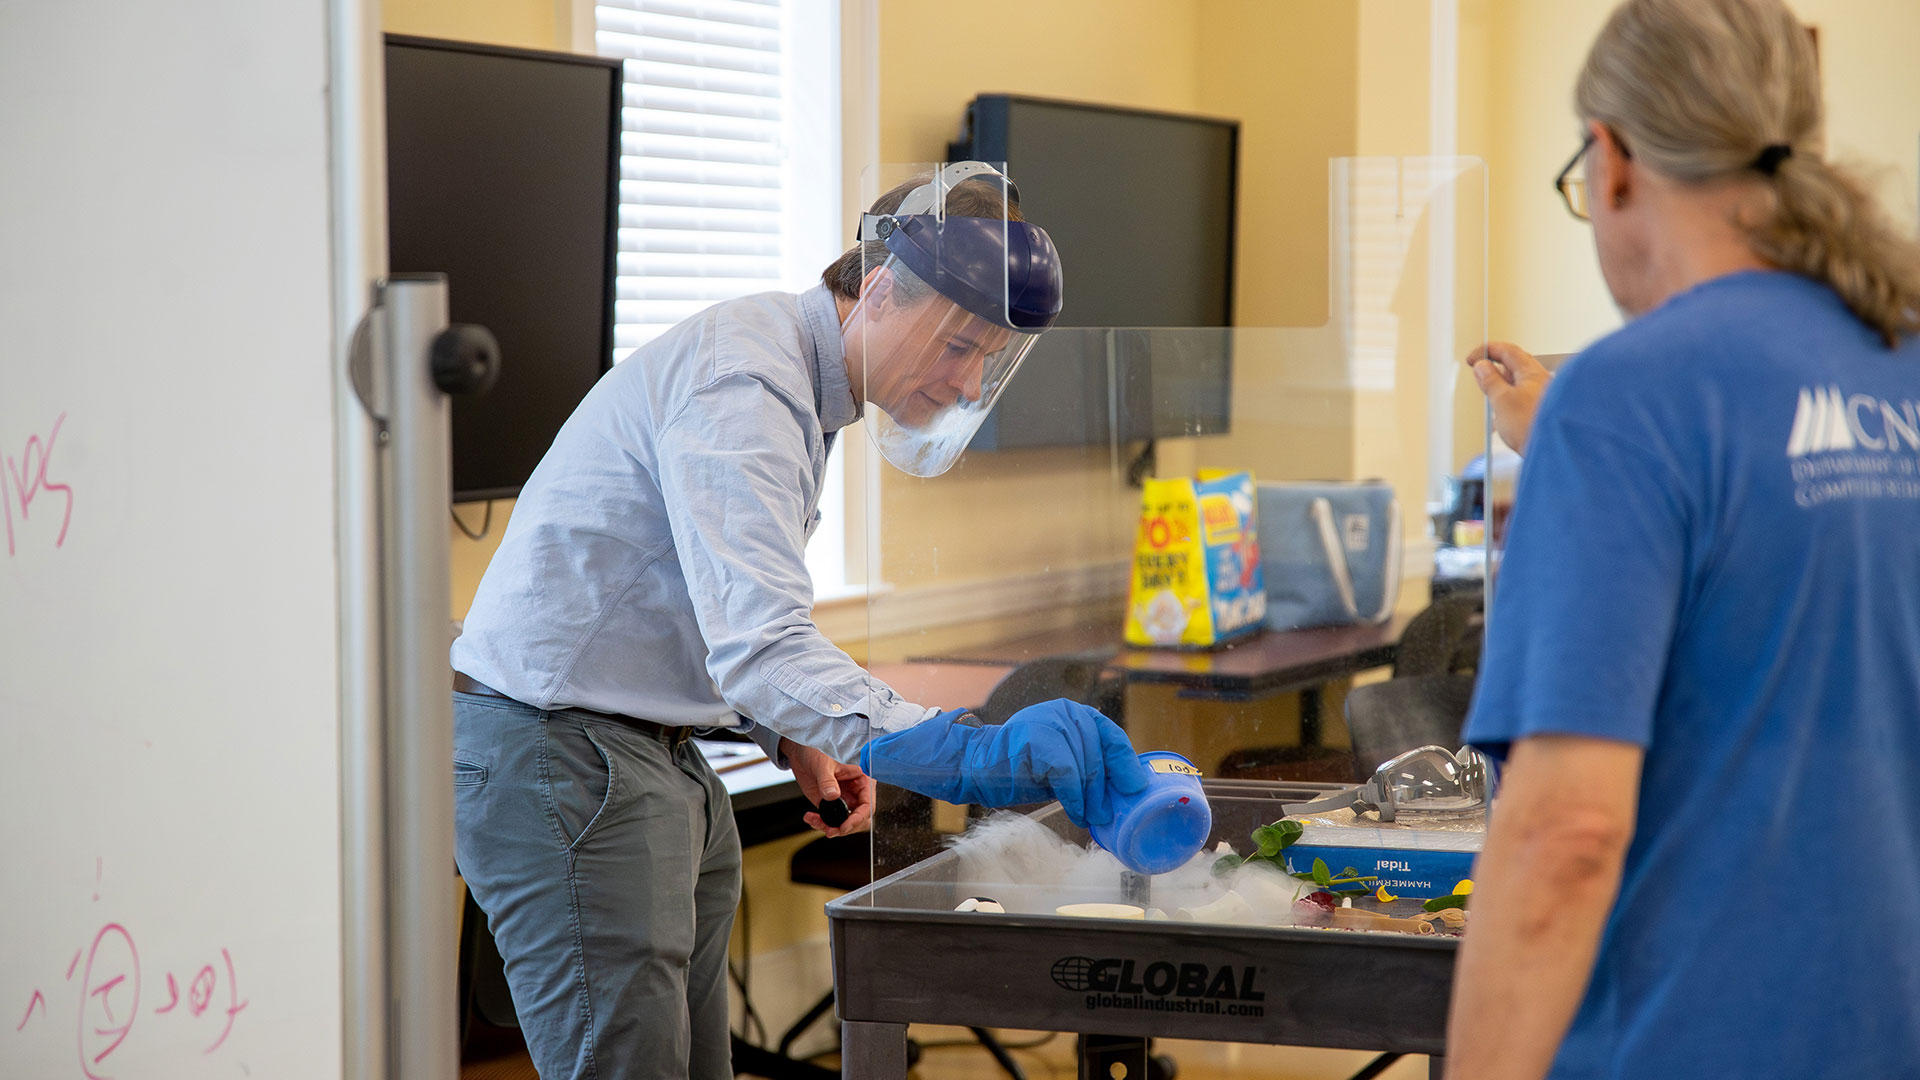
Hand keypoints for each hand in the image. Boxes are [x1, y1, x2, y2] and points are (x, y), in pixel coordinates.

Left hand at [780, 737, 874, 836]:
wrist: (801, 755)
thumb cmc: (817, 753)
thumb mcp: (823, 765)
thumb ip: (828, 780)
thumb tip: (833, 796)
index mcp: (862, 780)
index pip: (868, 805)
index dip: (858, 818)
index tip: (844, 826)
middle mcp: (855, 793)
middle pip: (859, 819)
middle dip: (846, 828)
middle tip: (830, 831)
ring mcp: (844, 800)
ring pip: (846, 823)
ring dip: (832, 828)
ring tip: (815, 822)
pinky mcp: (832, 805)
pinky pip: (832, 821)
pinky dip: (821, 823)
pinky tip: (810, 818)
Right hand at [859, 700, 1152, 827]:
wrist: (975, 766)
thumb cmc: (1019, 768)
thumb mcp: (1061, 763)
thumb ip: (1087, 765)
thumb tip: (1121, 788)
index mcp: (1072, 712)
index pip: (1110, 734)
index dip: (1125, 763)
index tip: (1134, 788)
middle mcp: (1064, 711)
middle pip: (1099, 755)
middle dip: (1104, 790)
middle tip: (1106, 815)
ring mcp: (1050, 723)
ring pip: (1086, 766)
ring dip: (1090, 798)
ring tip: (1089, 817)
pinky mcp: (1039, 740)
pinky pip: (1068, 774)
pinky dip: (1074, 797)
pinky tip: (1075, 811)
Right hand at [1465, 341, 1551, 453]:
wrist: (1551, 450)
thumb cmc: (1532, 426)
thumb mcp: (1501, 400)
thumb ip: (1490, 380)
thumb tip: (1482, 366)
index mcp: (1531, 372)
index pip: (1507, 350)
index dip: (1487, 350)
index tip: (1473, 358)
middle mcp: (1540, 380)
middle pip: (1515, 364)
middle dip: (1495, 365)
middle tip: (1479, 371)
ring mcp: (1541, 395)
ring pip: (1518, 381)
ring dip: (1501, 383)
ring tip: (1489, 392)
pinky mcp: (1540, 410)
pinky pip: (1522, 396)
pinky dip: (1508, 397)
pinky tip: (1503, 410)